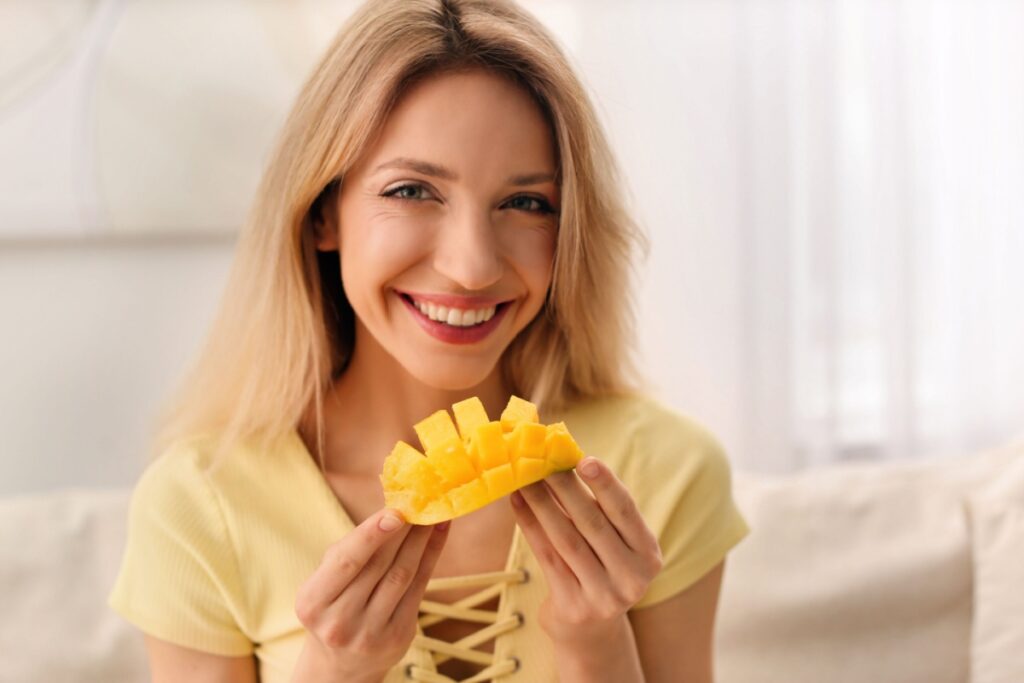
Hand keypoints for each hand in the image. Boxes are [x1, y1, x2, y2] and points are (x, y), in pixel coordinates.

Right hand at [290, 508, 448, 682]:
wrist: (341, 664)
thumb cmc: (332, 606)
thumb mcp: (325, 582)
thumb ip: (351, 549)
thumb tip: (389, 508)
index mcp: (312, 602)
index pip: (346, 562)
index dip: (372, 535)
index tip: (395, 511)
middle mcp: (339, 621)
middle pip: (379, 565)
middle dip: (403, 529)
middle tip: (420, 500)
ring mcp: (370, 633)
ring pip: (402, 575)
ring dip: (421, 539)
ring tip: (432, 512)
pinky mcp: (398, 637)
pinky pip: (419, 588)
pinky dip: (431, 557)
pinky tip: (438, 534)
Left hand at [510, 457, 662, 647]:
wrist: (590, 630)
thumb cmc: (601, 568)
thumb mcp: (613, 544)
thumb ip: (599, 510)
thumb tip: (564, 461)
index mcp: (648, 554)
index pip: (625, 512)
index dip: (605, 484)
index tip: (584, 459)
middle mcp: (632, 577)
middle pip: (593, 523)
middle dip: (565, 489)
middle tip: (542, 462)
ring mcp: (604, 595)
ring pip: (566, 539)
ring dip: (542, 504)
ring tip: (525, 480)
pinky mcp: (574, 606)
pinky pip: (547, 557)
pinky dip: (531, 526)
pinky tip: (519, 504)